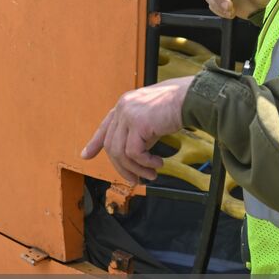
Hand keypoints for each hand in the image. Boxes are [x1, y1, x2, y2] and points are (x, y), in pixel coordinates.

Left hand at [80, 76, 194, 184]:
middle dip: (122, 167)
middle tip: (136, 180)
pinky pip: (134, 153)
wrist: (192, 98)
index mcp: (125, 104)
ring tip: (151, 175)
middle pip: (111, 145)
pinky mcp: (138, 123)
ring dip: (136, 169)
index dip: (94, 143)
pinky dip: (145, 164)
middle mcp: (123, 107)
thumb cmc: (178, 107)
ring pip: (120, 152)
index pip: (105, 126)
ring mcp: (129, 114)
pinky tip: (158, 164)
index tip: (86, 156)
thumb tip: (133, 157)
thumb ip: (139, 132)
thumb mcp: (151, 119)